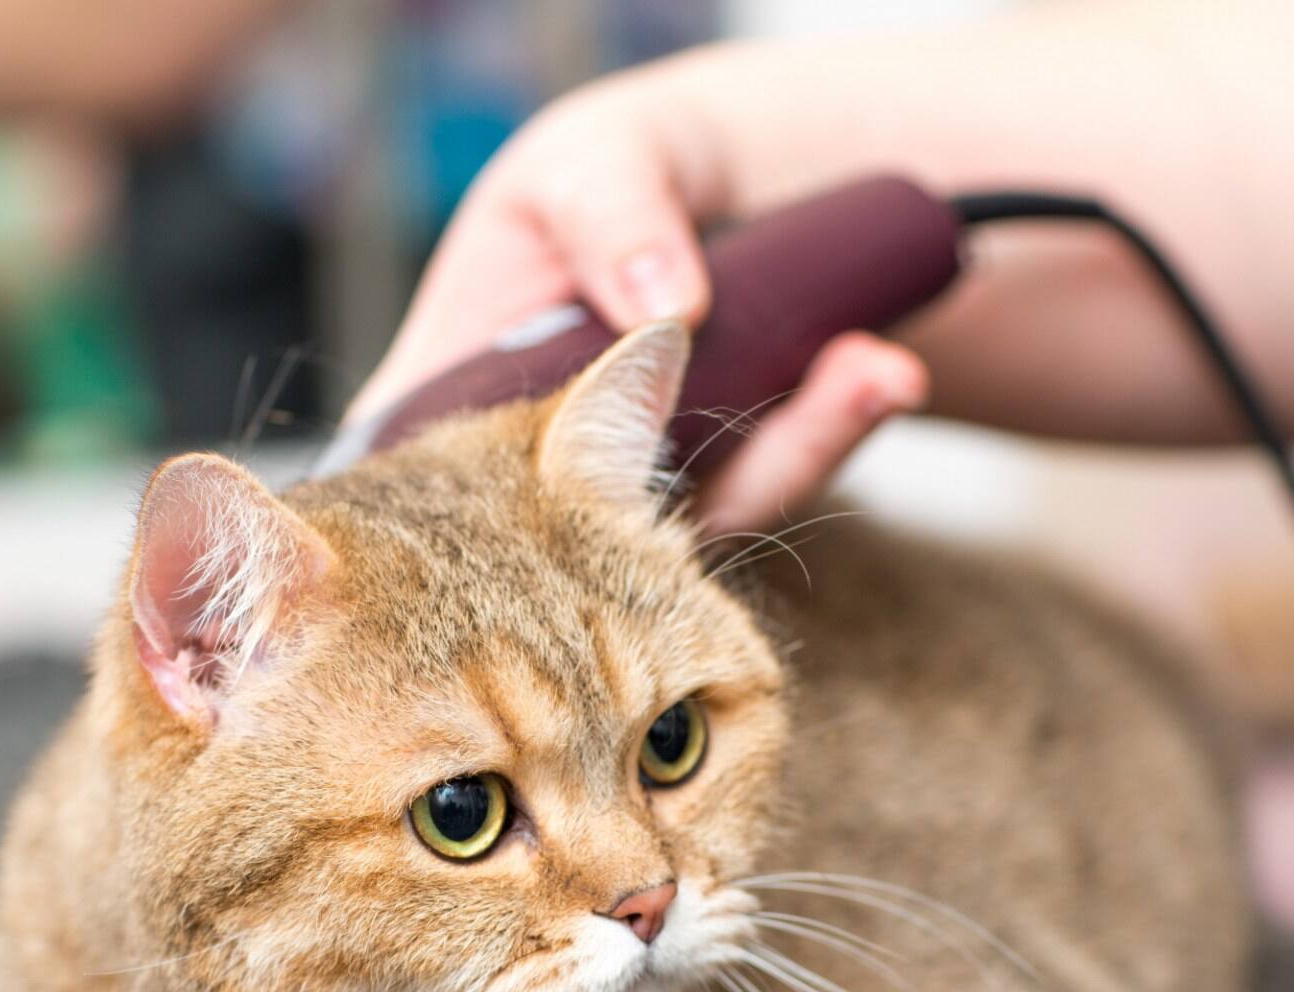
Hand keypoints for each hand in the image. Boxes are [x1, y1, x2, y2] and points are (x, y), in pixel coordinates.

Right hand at [350, 75, 927, 531]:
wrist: (723, 187)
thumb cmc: (609, 178)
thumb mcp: (589, 159)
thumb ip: (607, 210)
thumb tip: (665, 306)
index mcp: (449, 393)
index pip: (413, 483)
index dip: (444, 526)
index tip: (525, 504)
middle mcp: (535, 466)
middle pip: (566, 530)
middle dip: (654, 491)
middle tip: (735, 406)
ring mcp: (630, 495)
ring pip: (690, 520)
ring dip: (790, 446)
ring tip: (865, 367)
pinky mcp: (720, 495)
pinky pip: (770, 484)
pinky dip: (831, 427)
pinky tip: (880, 369)